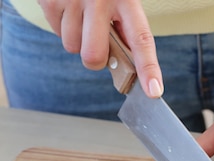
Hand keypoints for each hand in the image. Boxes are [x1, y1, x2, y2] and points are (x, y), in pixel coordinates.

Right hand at [38, 0, 162, 96]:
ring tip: (81, 15)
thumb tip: (128, 65)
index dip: (149, 68)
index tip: (154, 90)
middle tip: (96, 42)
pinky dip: (62, 26)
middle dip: (95, 59)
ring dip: (77, 39)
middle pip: (94, 57)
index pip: (141, 39)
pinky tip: (69, 9)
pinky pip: (56, 33)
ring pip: (73, 47)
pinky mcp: (52, 0)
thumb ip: (125, 27)